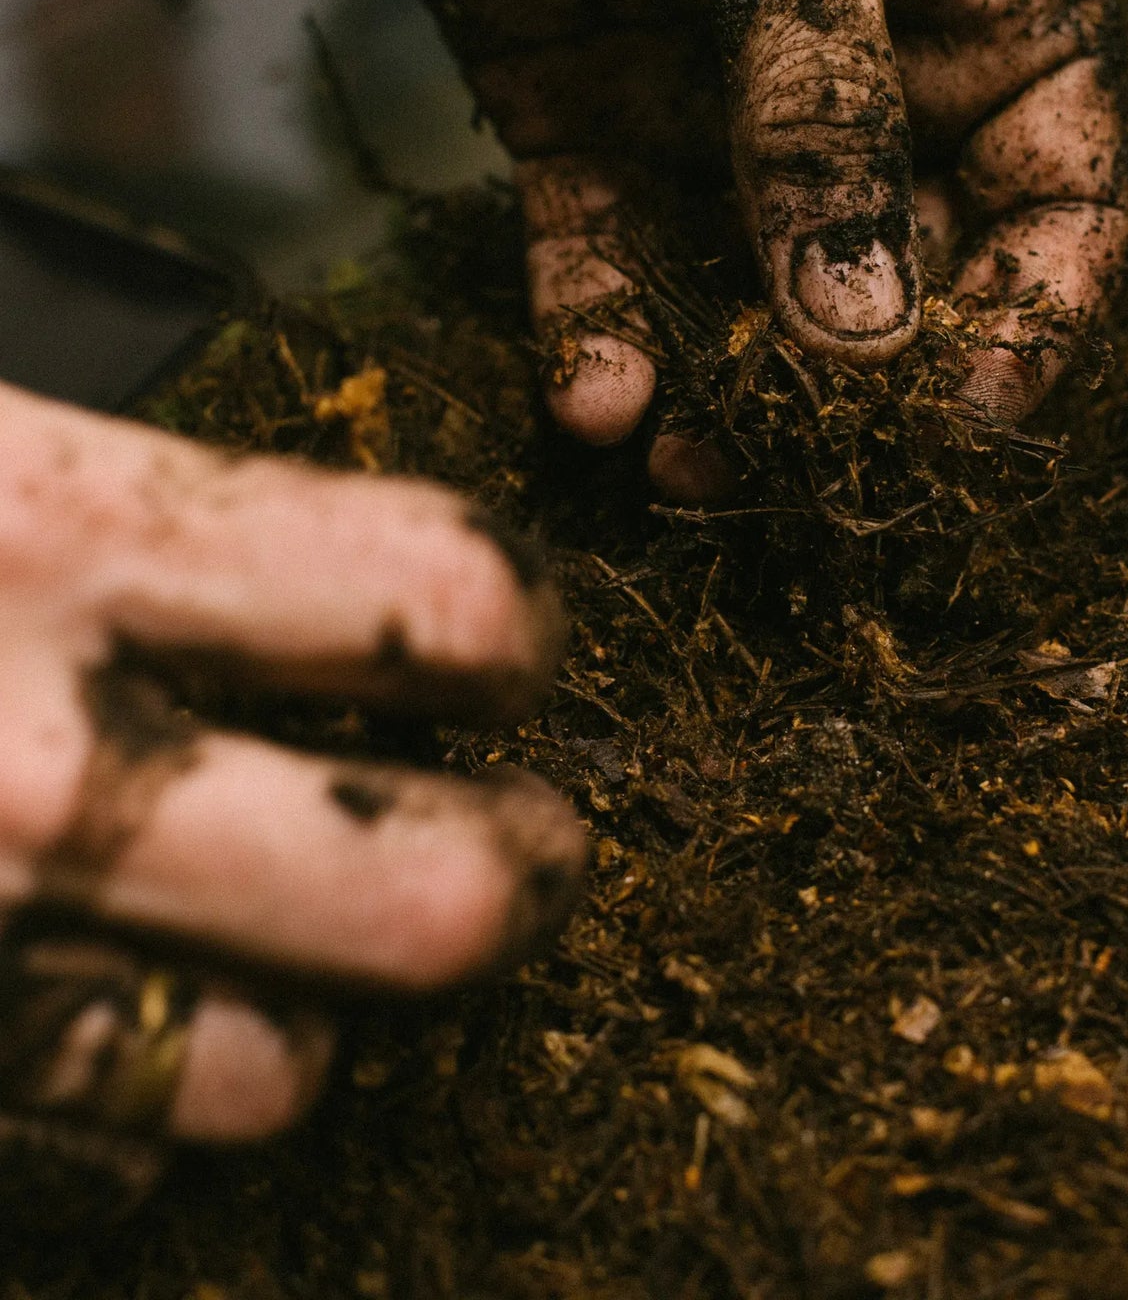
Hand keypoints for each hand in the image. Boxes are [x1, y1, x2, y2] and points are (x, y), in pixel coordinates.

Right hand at [0, 383, 580, 1156]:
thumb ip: (161, 523)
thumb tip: (367, 580)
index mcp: (64, 540)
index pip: (452, 598)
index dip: (519, 622)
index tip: (513, 643)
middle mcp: (31, 776)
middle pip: (437, 894)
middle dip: (515, 863)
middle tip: (523, 832)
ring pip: (284, 1071)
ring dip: (326, 1002)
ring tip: (298, 929)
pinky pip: (120, 1159)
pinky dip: (153, 1088)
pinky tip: (124, 996)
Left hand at [329, 0, 1127, 495]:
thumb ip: (822, 115)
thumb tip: (864, 331)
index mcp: (992, 3)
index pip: (1060, 204)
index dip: (1026, 324)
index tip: (961, 423)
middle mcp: (881, 82)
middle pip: (906, 282)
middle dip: (854, 392)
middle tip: (797, 478)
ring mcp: (736, 118)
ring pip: (757, 299)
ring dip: (724, 394)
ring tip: (679, 467)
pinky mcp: (604, 130)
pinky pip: (621, 260)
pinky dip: (607, 334)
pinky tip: (592, 397)